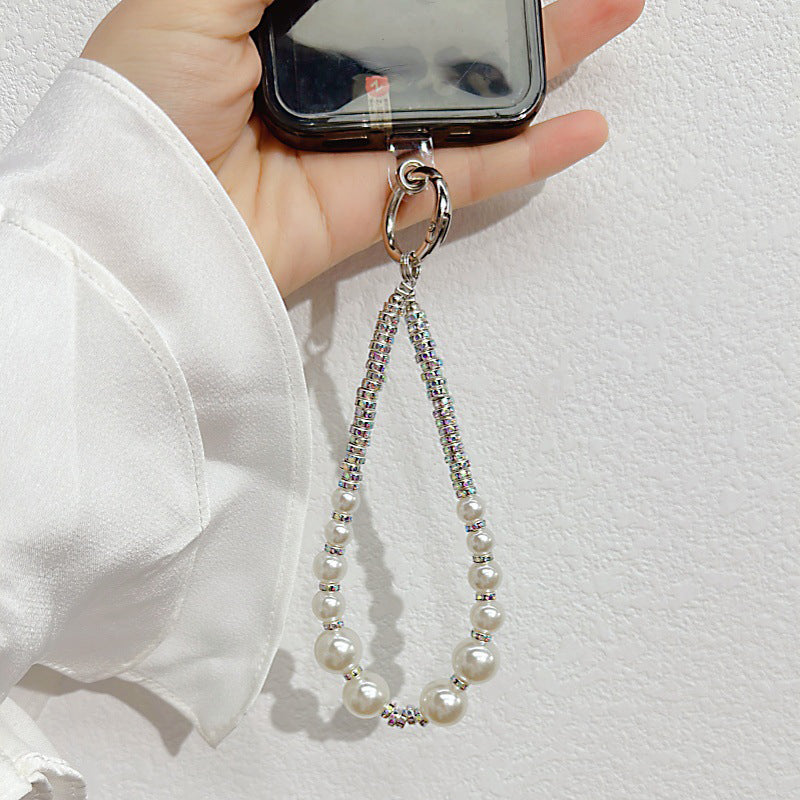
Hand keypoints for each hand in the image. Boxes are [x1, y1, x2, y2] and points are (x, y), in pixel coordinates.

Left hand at [82, 0, 643, 297]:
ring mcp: (369, 145)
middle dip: (512, 8)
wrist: (148, 225)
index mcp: (292, 24)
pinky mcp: (386, 203)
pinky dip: (530, 156)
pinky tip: (585, 127)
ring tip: (610, 16)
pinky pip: (470, 175)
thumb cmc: (148, 104)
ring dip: (545, 61)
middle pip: (443, 37)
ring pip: (473, 99)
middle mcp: (341, 82)